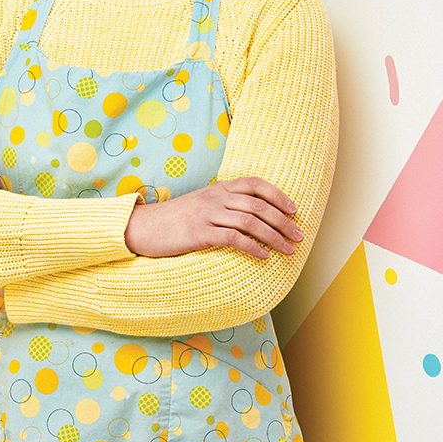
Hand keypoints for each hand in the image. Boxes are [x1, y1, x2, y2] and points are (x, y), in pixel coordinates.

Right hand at [124, 177, 302, 260]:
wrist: (143, 227)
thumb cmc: (175, 220)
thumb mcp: (201, 204)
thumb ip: (224, 205)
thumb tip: (252, 216)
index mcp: (218, 188)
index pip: (255, 184)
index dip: (278, 196)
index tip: (294, 210)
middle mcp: (216, 197)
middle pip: (259, 206)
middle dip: (283, 222)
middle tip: (298, 237)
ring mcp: (208, 214)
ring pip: (251, 222)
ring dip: (274, 237)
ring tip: (288, 250)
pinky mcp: (200, 233)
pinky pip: (234, 239)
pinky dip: (253, 247)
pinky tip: (263, 257)